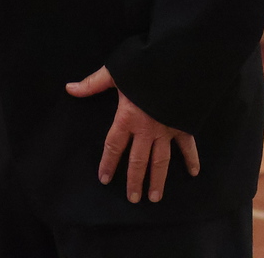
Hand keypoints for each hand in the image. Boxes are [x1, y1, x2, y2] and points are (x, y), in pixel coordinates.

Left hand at [66, 66, 198, 203]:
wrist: (176, 64)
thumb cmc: (143, 67)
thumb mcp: (115, 72)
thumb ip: (93, 83)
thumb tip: (70, 88)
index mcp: (128, 118)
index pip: (114, 146)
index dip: (108, 163)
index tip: (105, 179)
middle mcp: (147, 130)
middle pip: (138, 161)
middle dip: (135, 180)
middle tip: (133, 198)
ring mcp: (166, 130)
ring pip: (161, 160)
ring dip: (158, 180)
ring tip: (154, 197)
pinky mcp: (183, 125)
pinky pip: (188, 146)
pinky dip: (192, 158)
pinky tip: (194, 172)